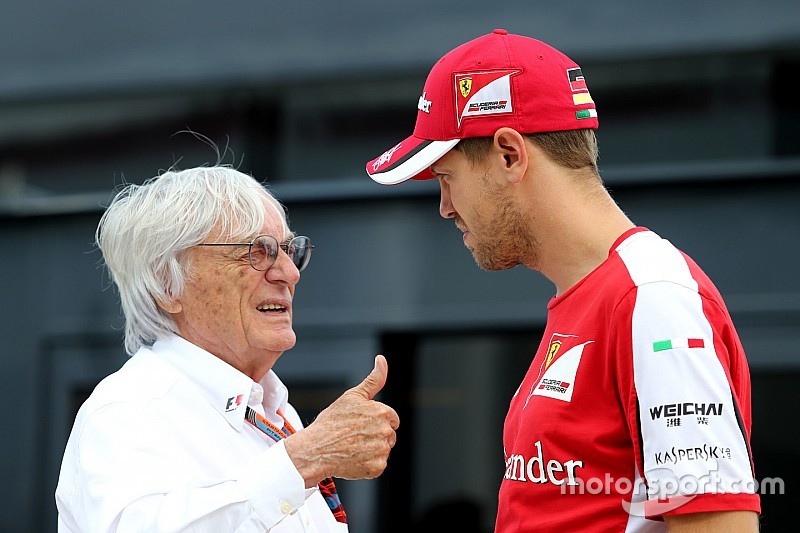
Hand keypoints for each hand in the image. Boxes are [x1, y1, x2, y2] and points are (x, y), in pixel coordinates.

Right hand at [284, 355, 399, 486]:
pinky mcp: (377, 467)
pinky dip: (367, 464)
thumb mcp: (352, 396)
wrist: (315, 449)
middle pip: (388, 435)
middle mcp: (386, 431)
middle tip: (354, 435)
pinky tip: (353, 458)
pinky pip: (378, 465)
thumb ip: (374, 379)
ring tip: (352, 446)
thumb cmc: (331, 422)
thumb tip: (382, 360)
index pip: (391, 418)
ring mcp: (382, 450)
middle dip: (375, 435)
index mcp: (383, 412)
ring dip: (371, 449)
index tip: (361, 424)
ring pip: (383, 450)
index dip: (376, 420)